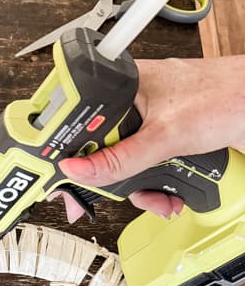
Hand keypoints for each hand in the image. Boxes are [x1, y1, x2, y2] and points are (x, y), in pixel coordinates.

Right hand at [54, 56, 244, 221]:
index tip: (57, 180)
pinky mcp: (167, 140)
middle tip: (104, 199)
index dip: (65, 152)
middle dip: (110, 180)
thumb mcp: (166, 136)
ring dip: (140, 190)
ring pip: (124, 165)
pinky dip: (156, 188)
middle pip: (99, 150)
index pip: (77, 121)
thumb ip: (120, 158)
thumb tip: (78, 170)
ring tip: (158, 199)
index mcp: (123, 86)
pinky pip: (146, 169)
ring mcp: (151, 124)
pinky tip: (170, 197)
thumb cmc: (229, 96)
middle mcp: (134, 103)